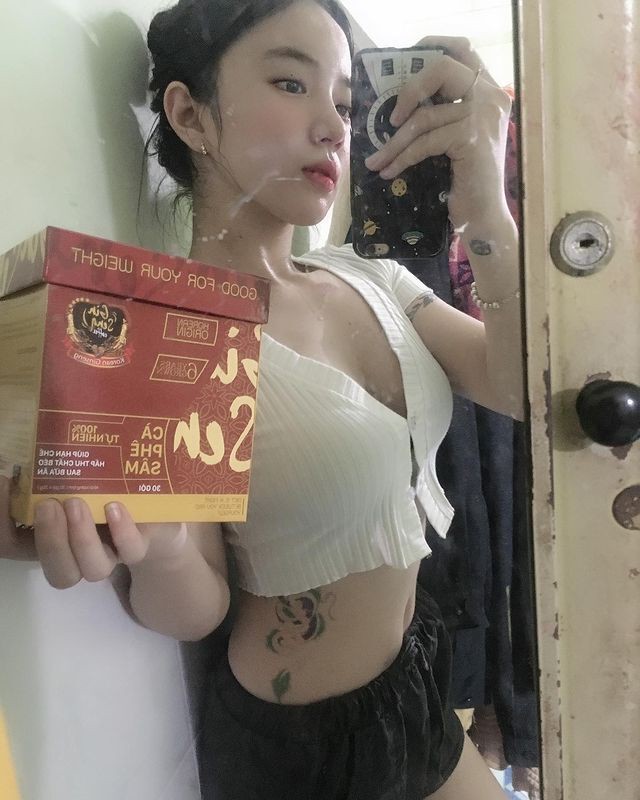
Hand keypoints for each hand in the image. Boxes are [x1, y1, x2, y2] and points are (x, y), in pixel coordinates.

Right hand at [0, 479, 186, 588]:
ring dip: (81, 539)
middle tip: (49, 505)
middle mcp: (83, 553)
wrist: (161, 505)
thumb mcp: (76, 477)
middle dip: (51, 541)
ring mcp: (114, 552)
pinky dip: (122, 531)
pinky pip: (131, 548)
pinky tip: (115, 508)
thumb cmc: (108, 484)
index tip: (4, 489)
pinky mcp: (143, 541)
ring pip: (93, 569)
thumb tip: (15, 466)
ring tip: (77, 504)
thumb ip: (47, 475)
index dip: (6, 530)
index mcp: (57, 538)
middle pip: (60, 572)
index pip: (18, 548)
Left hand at [364, 38, 511, 229]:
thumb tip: (398, 104)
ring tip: (376, 160)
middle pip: (442, 68)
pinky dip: (401, 158)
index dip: (432, 46)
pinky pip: (424, 142)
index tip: (405, 60)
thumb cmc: (466, 181)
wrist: (483, 217)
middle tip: (391, 119)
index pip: (463, 49)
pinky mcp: (470, 139)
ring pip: (424, 116)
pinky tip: (388, 171)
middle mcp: (490, 97)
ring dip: (393, 142)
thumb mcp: (457, 138)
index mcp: (489, 91)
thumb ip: (443, 112)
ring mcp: (482, 116)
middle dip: (408, 90)